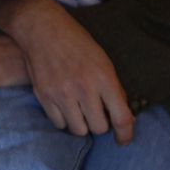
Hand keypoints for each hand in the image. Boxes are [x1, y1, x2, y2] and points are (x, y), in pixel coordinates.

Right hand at [0, 0, 136, 142]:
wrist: (42, 29)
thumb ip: (113, 89)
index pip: (122, 118)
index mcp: (104, 78)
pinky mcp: (44, 96)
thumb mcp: (103, 61)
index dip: (126, 135)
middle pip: (99, 128)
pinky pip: (59, 124)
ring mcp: (62, 93)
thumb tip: (124, 117)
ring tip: (80, 110)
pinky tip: (65, 106)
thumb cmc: (77, 43)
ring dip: (82, 124)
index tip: (123, 140)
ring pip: (79, 130)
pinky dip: (64, 119)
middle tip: (97, 113)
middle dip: (100, 124)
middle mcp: (84, 88)